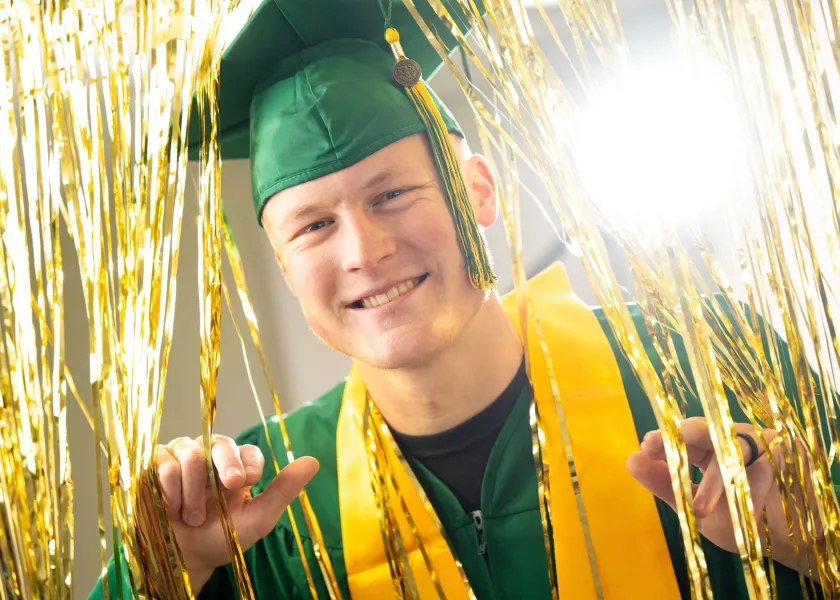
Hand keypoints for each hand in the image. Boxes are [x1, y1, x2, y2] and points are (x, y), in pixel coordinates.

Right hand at [152, 435, 318, 590]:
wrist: (183, 559)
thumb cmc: (222, 538)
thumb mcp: (257, 518)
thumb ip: (283, 490)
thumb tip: (313, 461)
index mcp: (237, 465)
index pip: (246, 450)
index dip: (247, 463)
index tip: (246, 482)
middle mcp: (210, 455)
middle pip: (219, 443)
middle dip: (225, 465)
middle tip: (227, 488)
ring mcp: (181, 457)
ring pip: (191, 453)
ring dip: (195, 490)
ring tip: (194, 517)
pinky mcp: (155, 465)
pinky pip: (163, 463)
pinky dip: (170, 489)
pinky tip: (172, 509)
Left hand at [627, 417, 821, 573]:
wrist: (790, 544)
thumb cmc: (741, 522)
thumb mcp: (697, 509)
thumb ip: (666, 485)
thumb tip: (631, 460)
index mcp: (710, 448)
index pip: (684, 436)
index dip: (665, 438)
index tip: (645, 446)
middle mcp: (733, 439)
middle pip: (706, 426)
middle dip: (682, 434)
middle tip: (655, 443)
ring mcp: (761, 442)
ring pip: (733, 446)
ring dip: (716, 479)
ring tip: (701, 508)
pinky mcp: (787, 451)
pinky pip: (765, 462)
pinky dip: (751, 487)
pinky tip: (744, 506)